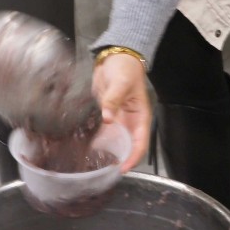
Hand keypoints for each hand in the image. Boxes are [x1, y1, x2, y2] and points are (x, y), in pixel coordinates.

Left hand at [94, 52, 150, 170]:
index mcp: (140, 117)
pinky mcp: (107, 116)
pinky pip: (105, 134)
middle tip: (106, 172)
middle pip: (128, 147)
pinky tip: (89, 150)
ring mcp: (119, 120)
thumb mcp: (121, 83)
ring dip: (109, 153)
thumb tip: (107, 118)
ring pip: (116, 142)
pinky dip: (99, 142)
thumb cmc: (125, 68)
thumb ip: (113, 100)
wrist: (115, 57)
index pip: (140, 143)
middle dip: (120, 160)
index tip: (123, 168)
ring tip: (96, 166)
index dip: (133, 157)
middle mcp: (130, 122)